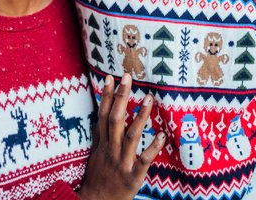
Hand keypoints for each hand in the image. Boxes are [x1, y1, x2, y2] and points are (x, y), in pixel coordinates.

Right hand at [78, 73, 164, 199]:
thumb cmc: (97, 177)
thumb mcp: (95, 153)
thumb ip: (100, 134)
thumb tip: (101, 112)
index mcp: (102, 144)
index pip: (103, 115)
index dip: (106, 96)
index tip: (110, 77)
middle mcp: (111, 150)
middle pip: (115, 120)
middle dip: (121, 98)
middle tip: (128, 77)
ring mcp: (122, 162)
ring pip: (131, 136)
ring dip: (140, 117)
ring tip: (149, 98)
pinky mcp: (132, 176)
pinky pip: (144, 161)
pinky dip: (153, 148)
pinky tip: (161, 135)